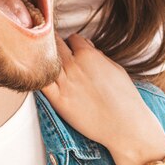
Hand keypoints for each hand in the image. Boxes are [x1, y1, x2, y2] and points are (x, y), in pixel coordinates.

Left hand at [42, 34, 164, 164]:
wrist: (125, 126)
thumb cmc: (125, 99)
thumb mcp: (116, 69)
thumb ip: (99, 56)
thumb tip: (88, 49)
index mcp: (89, 54)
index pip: (72, 38)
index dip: (71, 45)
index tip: (71, 52)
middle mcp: (74, 65)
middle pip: (55, 46)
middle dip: (56, 50)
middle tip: (57, 59)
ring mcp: (64, 82)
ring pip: (45, 61)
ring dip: (45, 63)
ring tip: (46, 68)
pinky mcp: (58, 100)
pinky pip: (41, 83)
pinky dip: (38, 78)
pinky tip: (40, 80)